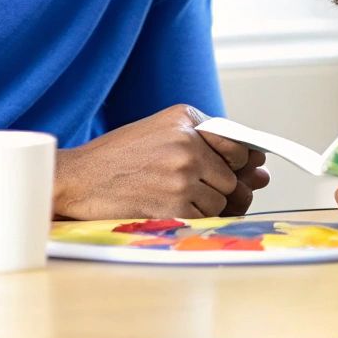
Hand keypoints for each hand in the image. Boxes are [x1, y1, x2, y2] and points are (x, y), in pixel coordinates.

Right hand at [53, 105, 267, 218]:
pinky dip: (195, 218)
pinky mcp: (173, 204)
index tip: (242, 172)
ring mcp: (181, 174)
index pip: (241, 145)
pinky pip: (205, 218)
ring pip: (222, 201)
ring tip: (176, 197)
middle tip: (197, 191)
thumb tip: (261, 174)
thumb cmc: (117, 158)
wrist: (77, 179)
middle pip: (234, 178)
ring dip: (208, 207)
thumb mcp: (159, 130)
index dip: (244, 165)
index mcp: (186, 119)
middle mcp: (187, 143)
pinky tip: (171, 209)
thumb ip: (205, 142)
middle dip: (225, 190)